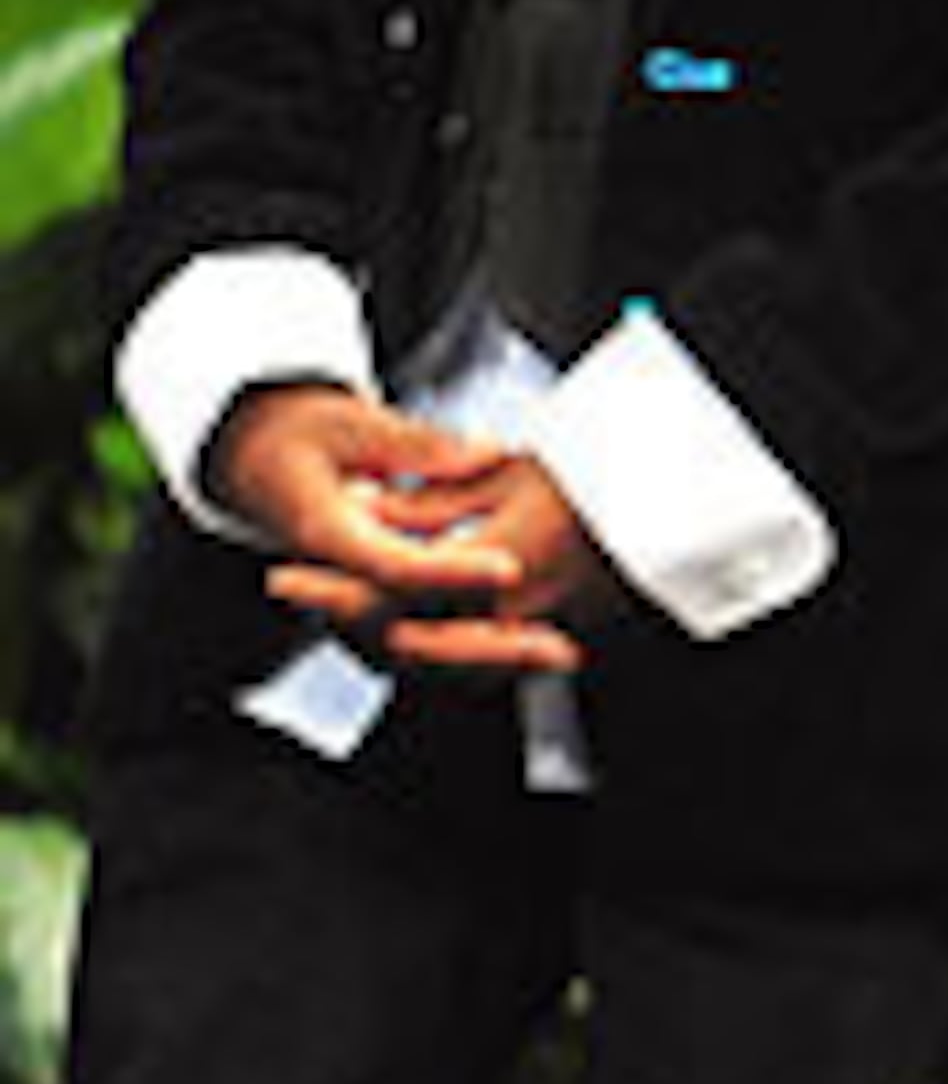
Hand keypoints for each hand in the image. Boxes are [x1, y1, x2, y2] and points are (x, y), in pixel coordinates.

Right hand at [221, 382, 607, 677]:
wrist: (252, 463)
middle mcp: (334, 583)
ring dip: (485, 660)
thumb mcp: (348, 423)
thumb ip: (417, 445)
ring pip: (417, 655)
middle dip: (483, 646)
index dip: (455, 574)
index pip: (396, 567)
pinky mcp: (370, 611)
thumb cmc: (297, 437)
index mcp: (324, 531)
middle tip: (556, 647)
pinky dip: (471, 652)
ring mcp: (347, 606)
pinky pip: (420, 647)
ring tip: (558, 654)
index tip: (512, 566)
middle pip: (410, 635)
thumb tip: (484, 453)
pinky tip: (530, 646)